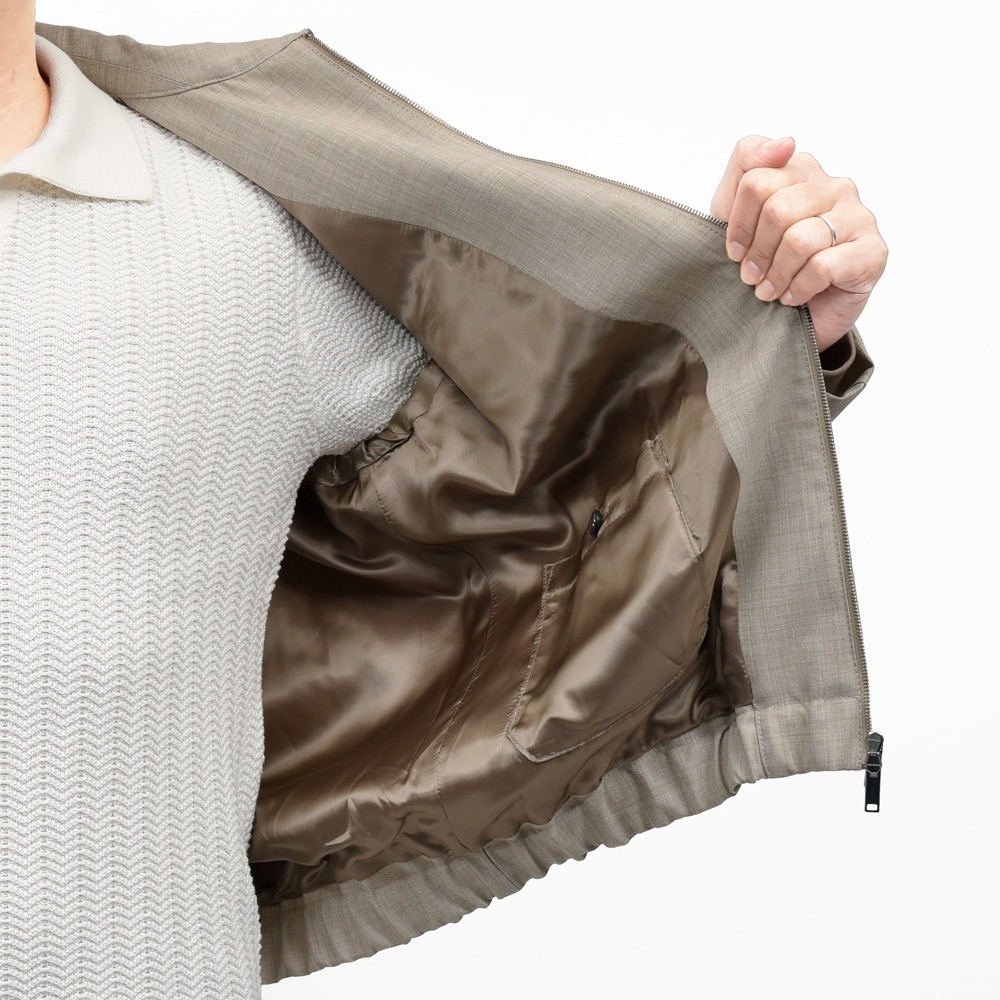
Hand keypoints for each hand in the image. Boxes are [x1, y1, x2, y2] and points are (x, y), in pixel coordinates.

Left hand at [709, 135, 887, 352]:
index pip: (756, 180)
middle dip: (756, 252)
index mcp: (802, 170)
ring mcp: (858, 216)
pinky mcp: (872, 251)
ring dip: (776, 275)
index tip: (735, 252)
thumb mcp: (735, 212)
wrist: (794, 316)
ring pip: (800, 239)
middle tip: (752, 277)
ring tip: (770, 291)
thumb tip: (785, 142)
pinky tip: (794, 297)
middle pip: (777, 209)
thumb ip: (746, 166)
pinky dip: (799, 288)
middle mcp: (835, 186)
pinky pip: (823, 265)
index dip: (737, 224)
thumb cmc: (766, 260)